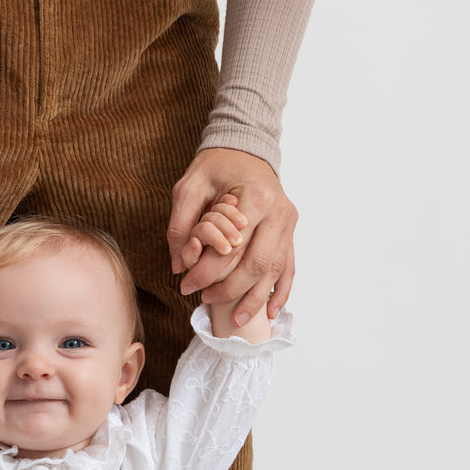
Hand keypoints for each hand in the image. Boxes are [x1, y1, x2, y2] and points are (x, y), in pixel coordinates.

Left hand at [168, 149, 296, 320]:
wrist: (245, 149)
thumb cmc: (216, 166)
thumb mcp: (189, 186)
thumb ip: (181, 224)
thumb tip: (179, 265)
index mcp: (255, 197)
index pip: (231, 247)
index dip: (207, 271)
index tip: (186, 284)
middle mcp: (278, 212)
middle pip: (257, 264)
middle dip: (230, 289)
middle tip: (204, 300)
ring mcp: (288, 224)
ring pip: (275, 271)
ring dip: (256, 299)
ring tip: (236, 320)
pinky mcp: (290, 233)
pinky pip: (289, 268)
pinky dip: (280, 292)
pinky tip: (270, 312)